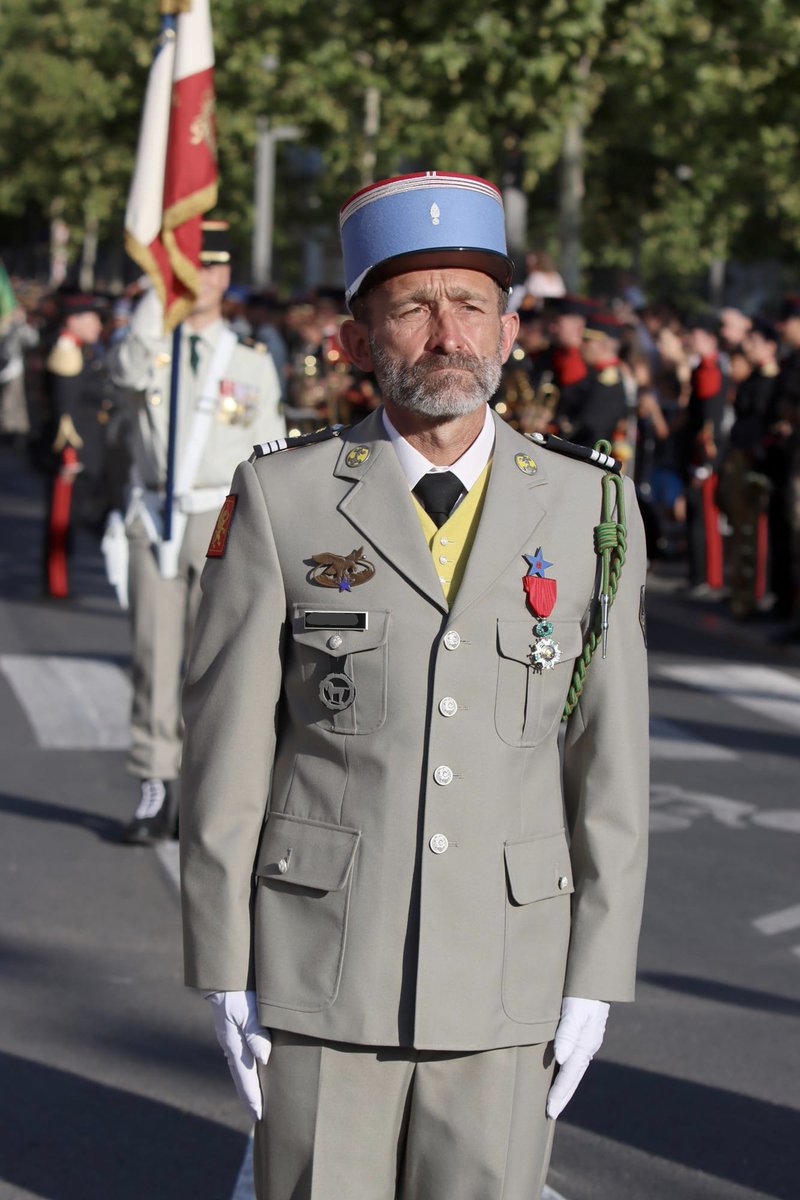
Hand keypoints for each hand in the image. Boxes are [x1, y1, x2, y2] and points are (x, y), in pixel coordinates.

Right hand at [205, 990, 271, 1120]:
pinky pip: (242, 1057)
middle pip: (242, 1078)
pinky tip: (255, 1071)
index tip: (259, 1116)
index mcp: (233, 1045)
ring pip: (241, 1069)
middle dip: (249, 1097)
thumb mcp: (246, 1010)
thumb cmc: (236, 992)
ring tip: (256, 1102)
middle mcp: (232, 1046)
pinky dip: (248, 1070)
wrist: (223, 977)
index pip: (245, 1077)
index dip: (252, 1097)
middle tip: (257, 1118)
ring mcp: (232, 1040)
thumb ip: (255, 1032)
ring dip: (248, 1086)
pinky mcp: (234, 1032)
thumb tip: (264, 1059)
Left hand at [546, 996, 608, 1118]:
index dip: (559, 1092)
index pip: (569, 1075)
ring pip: (575, 1069)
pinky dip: (567, 1071)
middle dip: (563, 1095)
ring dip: (565, 1085)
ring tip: (555, 1100)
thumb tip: (560, 1059)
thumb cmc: (583, 993)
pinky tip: (560, 1072)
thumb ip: (566, 1033)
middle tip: (550, 1113)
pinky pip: (574, 1058)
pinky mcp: (584, 1032)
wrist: (595, 977)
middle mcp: (587, 1045)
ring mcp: (587, 1040)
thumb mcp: (574, 1010)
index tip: (549, 1110)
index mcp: (585, 1044)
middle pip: (573, 1076)